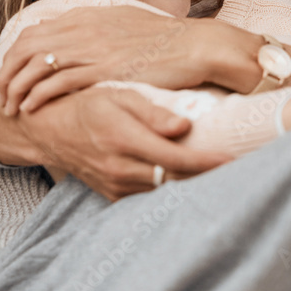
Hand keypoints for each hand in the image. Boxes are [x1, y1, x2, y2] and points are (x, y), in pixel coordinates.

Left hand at [0, 5, 288, 115]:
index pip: (37, 29)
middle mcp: (85, 28)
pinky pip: (55, 82)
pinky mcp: (101, 70)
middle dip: (7, 70)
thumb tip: (90, 39)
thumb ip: (104, 30)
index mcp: (90, 15)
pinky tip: (30, 108)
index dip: (17, 51)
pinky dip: (36, 96)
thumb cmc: (169, 40)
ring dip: (16, 87)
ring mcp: (92, 48)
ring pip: (35, 65)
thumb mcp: (129, 24)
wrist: (196, 46)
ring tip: (10, 107)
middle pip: (27, 46)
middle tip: (2, 92)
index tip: (11, 70)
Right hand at [0, 83, 232, 200]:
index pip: (175, 158)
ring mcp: (117, 186)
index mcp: (124, 140)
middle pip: (175, 180)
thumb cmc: (89, 103)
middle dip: (208, 176)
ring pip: (164, 190)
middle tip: (241, 164)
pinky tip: (193, 178)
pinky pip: (150, 195)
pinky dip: (172, 187)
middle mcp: (120, 169)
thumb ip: (151, 111)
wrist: (50, 129)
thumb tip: (183, 127)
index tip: (232, 158)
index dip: (206, 162)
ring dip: (193, 183)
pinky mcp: (114, 195)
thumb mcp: (118, 94)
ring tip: (223, 170)